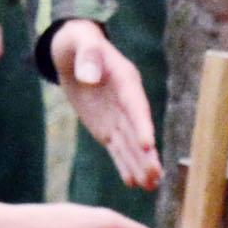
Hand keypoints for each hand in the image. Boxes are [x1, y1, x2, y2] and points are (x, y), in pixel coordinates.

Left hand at [49, 20, 158, 190]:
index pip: (135, 106)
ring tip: (151, 186)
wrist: (72, 51)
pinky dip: (124, 164)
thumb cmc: (78, 41)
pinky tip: (133, 182)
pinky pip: (116, 148)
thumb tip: (89, 76)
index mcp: (125, 79)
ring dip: (140, 165)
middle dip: (146, 155)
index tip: (147, 146)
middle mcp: (127, 101)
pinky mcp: (107, 128)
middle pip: (138, 131)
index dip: (142, 126)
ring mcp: (118, 117)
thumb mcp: (80, 41)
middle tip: (155, 176)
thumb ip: (88, 56)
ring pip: (130, 145)